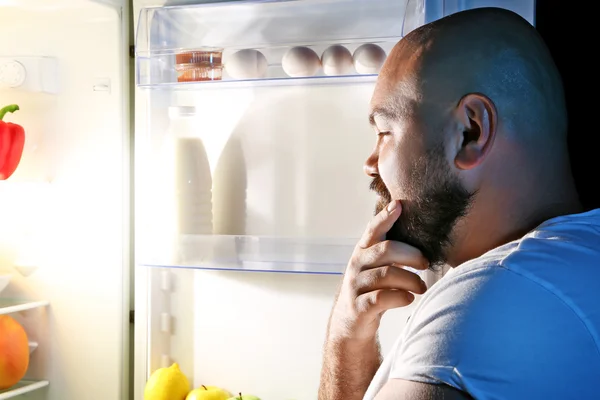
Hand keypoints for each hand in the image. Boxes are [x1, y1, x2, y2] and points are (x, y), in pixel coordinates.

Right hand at [328, 200, 428, 341]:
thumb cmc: (372, 289)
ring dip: (411, 280)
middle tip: (426, 263)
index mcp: (363, 251)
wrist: (350, 323)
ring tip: (422, 287)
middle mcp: (357, 265)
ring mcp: (356, 286)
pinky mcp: (360, 307)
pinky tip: (409, 298)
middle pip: (386, 250)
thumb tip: (424, 232)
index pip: (373, 230)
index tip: (399, 206)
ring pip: (386, 275)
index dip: (385, 217)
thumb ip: (391, 250)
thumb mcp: (376, 266)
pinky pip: (382, 298)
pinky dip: (400, 297)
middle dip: (411, 254)